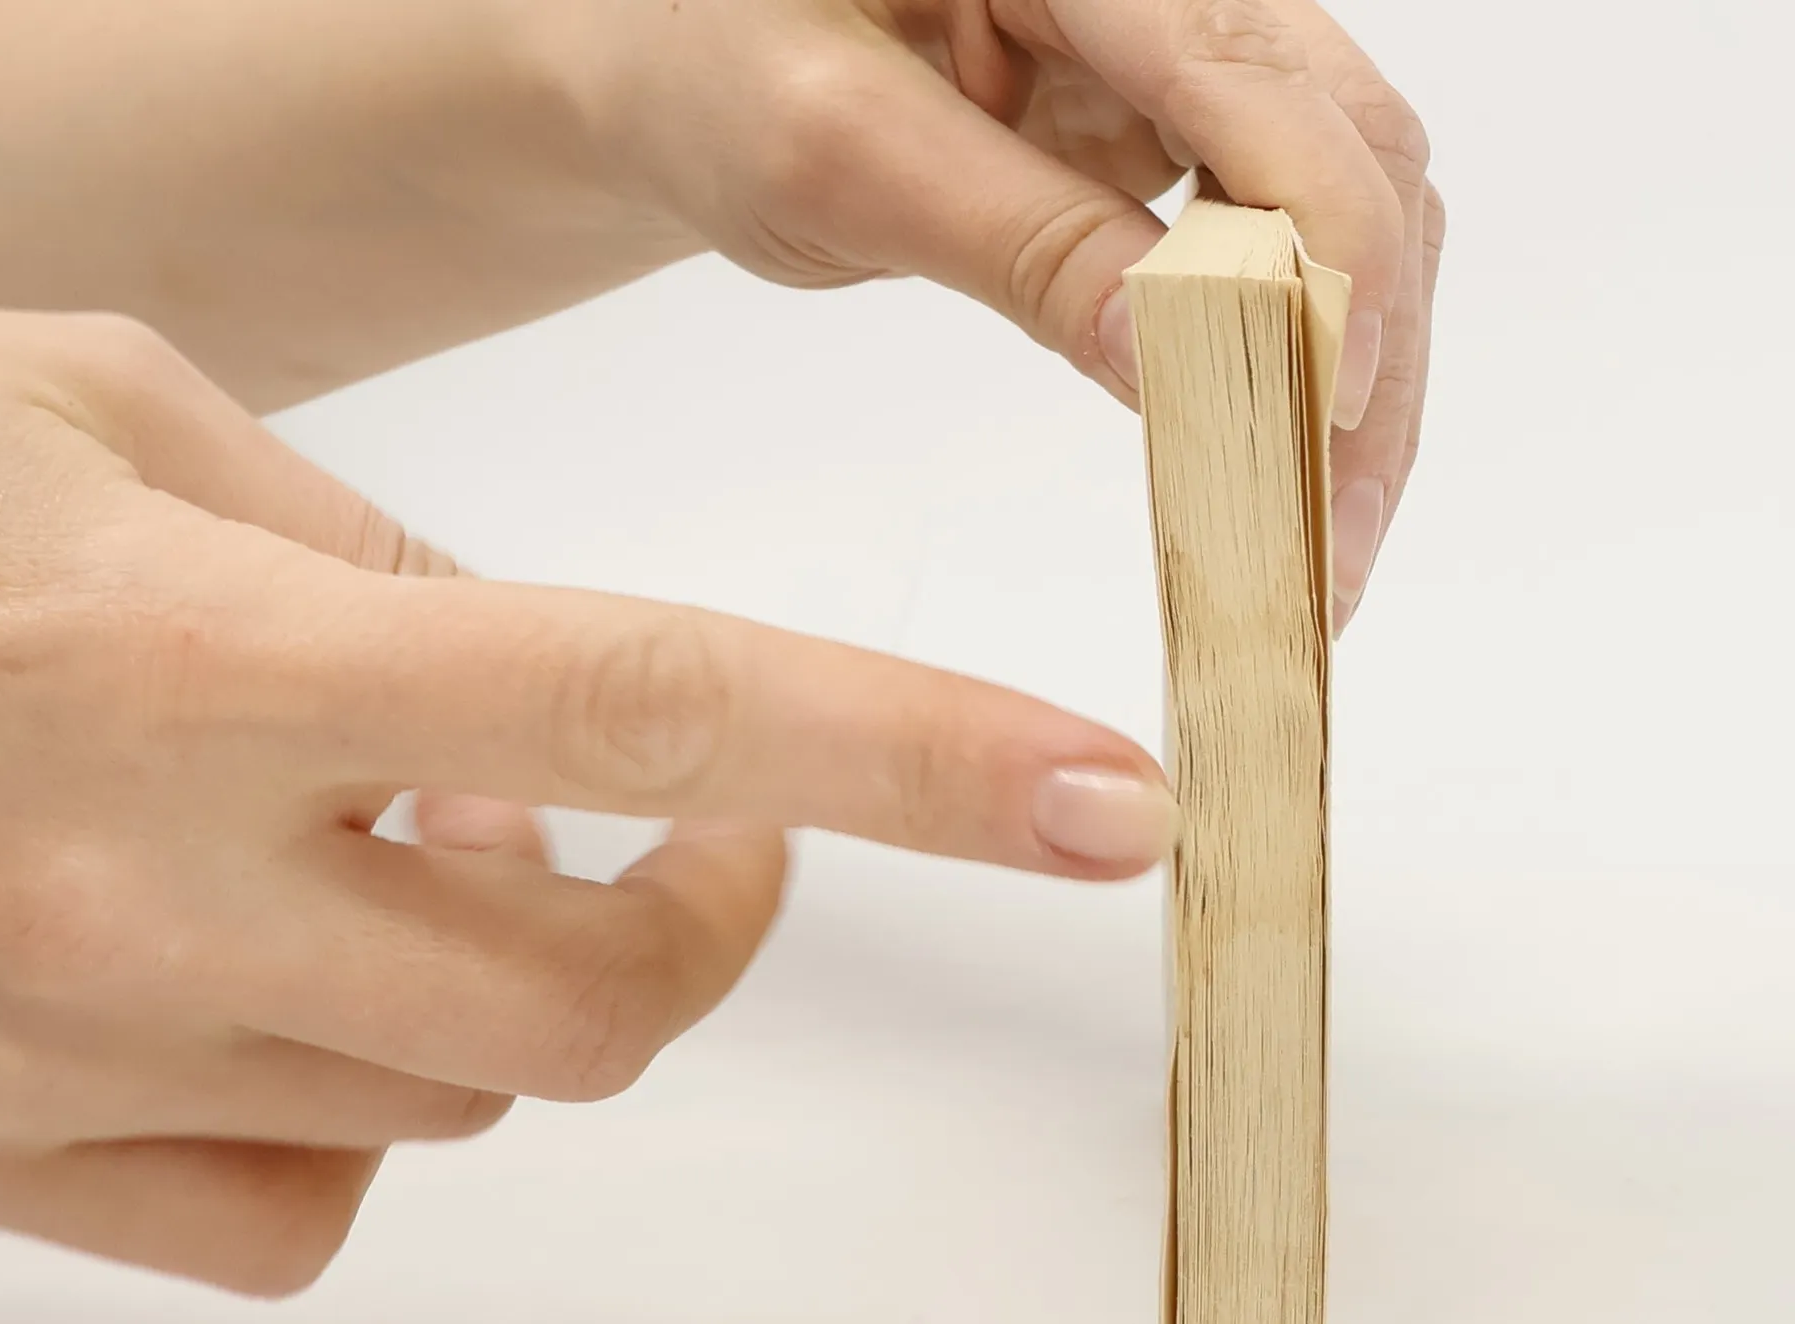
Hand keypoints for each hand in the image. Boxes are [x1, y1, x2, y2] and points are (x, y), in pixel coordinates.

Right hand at [0, 301, 1175, 1291]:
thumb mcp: (120, 413)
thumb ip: (375, 561)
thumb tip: (545, 728)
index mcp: (210, 651)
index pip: (654, 706)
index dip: (908, 756)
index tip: (1102, 797)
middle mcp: (154, 887)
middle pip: (590, 1004)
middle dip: (695, 926)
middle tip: (686, 839)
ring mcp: (72, 1054)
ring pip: (452, 1101)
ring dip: (493, 979)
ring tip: (384, 854)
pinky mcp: (2, 1164)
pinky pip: (300, 1205)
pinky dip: (351, 1107)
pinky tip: (269, 991)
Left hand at [564, 0, 1442, 619]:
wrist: (673, 64)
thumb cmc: (713, 65)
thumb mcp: (840, 154)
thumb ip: (1021, 241)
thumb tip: (1176, 364)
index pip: (1263, 87)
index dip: (1327, 252)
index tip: (1331, 412)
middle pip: (1352, 151)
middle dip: (1369, 348)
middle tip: (1337, 540)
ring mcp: (1178, 61)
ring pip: (1344, 209)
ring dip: (1356, 379)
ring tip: (1324, 541)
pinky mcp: (1167, 141)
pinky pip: (1278, 249)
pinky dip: (1292, 366)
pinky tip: (1281, 467)